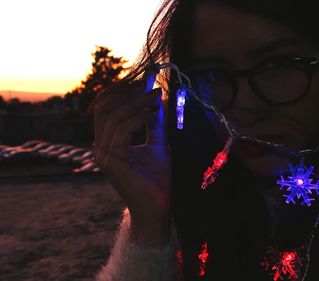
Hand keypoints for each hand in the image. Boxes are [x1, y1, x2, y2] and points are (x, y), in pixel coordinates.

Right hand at [91, 77, 170, 246]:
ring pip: (113, 117)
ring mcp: (104, 155)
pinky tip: (153, 114)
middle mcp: (102, 147)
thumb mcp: (158, 144)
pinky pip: (121, 131)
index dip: (123, 92)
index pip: (106, 109)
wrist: (158, 207)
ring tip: (155, 98)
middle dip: (128, 94)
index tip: (146, 83)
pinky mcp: (112, 162)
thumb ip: (154, 124)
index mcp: (109, 142)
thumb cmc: (157, 179)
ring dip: (136, 103)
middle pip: (106, 108)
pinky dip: (138, 118)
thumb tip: (156, 101)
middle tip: (151, 87)